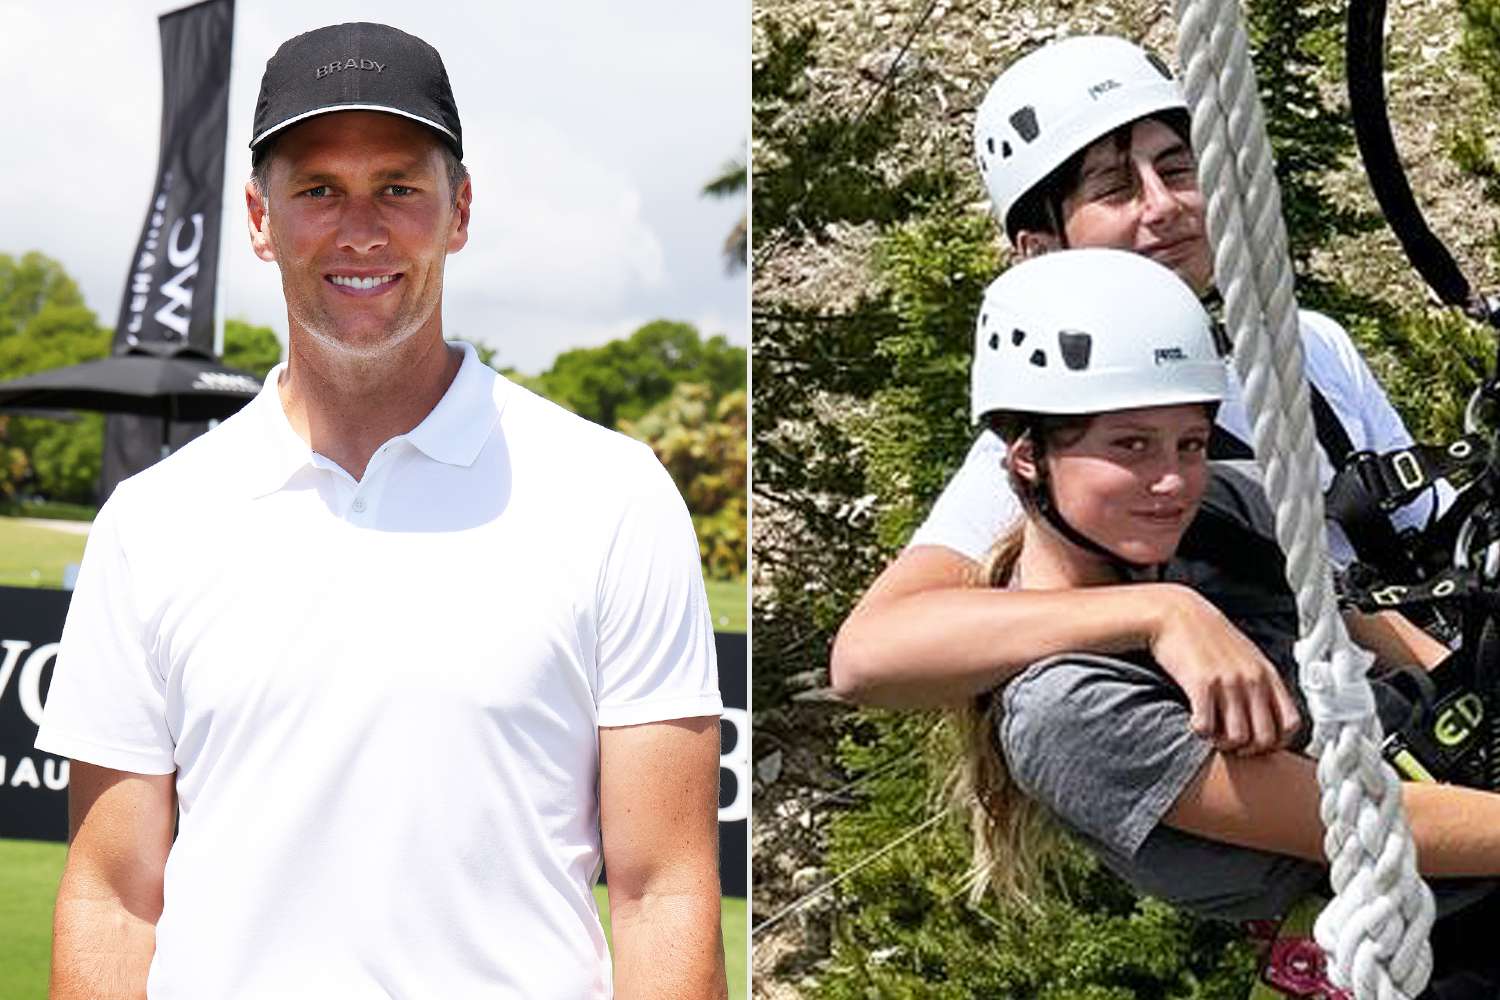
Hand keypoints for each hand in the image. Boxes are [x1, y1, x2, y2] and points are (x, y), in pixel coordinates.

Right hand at [1148, 585, 1301, 754]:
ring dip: (1223, 743)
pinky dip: (1200, 732)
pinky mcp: (1201, 684)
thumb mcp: (1246, 656)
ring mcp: (1228, 683)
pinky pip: (1207, 727)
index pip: (1291, 724)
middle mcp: (1252, 680)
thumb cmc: (1209, 637)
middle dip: (1248, 749)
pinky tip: (1194, 721)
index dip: (1277, 742)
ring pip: (1238, 738)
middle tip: (1231, 743)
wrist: (1176, 614)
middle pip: (1265, 738)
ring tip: (1212, 734)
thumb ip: (1261, 682)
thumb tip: (1270, 713)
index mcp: (1267, 675)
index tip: (1258, 743)